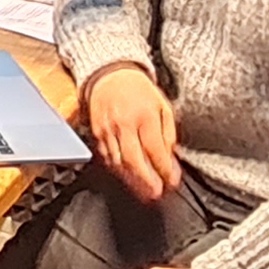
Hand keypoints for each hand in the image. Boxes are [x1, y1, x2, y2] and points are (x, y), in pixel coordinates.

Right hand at [81, 66, 179, 201]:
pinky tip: (127, 176)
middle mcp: (125, 124)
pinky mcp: (97, 134)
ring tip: (143, 192)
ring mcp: (108, 130)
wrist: (110, 75)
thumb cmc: (139, 90)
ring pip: (120, 163)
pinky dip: (118, 170)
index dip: (164, 170)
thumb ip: (168, 133)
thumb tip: (170, 159)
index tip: (172, 181)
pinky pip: (108, 157)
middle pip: (135, 161)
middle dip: (147, 181)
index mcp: (145, 116)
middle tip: (156, 193)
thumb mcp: (163, 106)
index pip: (155, 150)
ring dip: (132, 181)